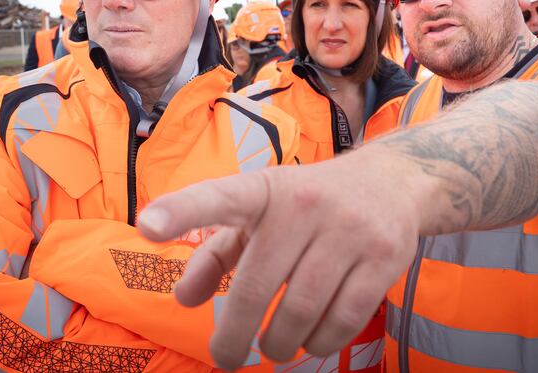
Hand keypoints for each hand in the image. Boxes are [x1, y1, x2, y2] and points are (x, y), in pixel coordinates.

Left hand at [138, 147, 421, 369]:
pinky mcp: (384, 256)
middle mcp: (303, 204)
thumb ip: (215, 253)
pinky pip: (344, 320)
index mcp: (263, 191)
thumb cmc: (306, 203)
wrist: (390, 182)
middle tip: (225, 358)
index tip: (146, 225)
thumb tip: (183, 300)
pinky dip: (320, 344)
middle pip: (257, 288)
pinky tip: (311, 342)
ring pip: (301, 313)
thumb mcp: (258, 216)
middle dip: (234, 336)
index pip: (220, 197)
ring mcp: (348, 229)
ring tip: (275, 347)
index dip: (182, 211)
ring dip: (281, 344)